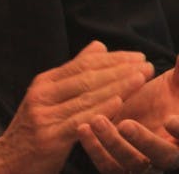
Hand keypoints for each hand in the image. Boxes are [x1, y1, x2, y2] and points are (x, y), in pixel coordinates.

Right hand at [0, 41, 153, 173]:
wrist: (10, 159)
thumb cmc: (35, 128)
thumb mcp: (49, 97)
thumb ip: (74, 74)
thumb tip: (99, 47)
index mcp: (44, 83)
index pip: (81, 65)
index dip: (112, 59)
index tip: (137, 56)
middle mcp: (42, 94)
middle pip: (85, 77)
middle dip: (119, 70)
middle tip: (145, 64)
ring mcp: (44, 114)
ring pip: (85, 97)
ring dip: (116, 86)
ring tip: (140, 78)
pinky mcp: (50, 136)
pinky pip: (79, 120)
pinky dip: (99, 110)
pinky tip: (118, 103)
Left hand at [78, 55, 178, 171]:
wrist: (144, 113)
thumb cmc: (165, 98)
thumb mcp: (175, 86)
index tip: (170, 120)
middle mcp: (167, 154)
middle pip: (162, 157)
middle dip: (144, 142)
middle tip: (126, 125)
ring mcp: (143, 163)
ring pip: (131, 163)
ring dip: (113, 143)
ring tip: (96, 121)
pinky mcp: (119, 164)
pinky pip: (108, 165)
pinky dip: (95, 149)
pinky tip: (82, 128)